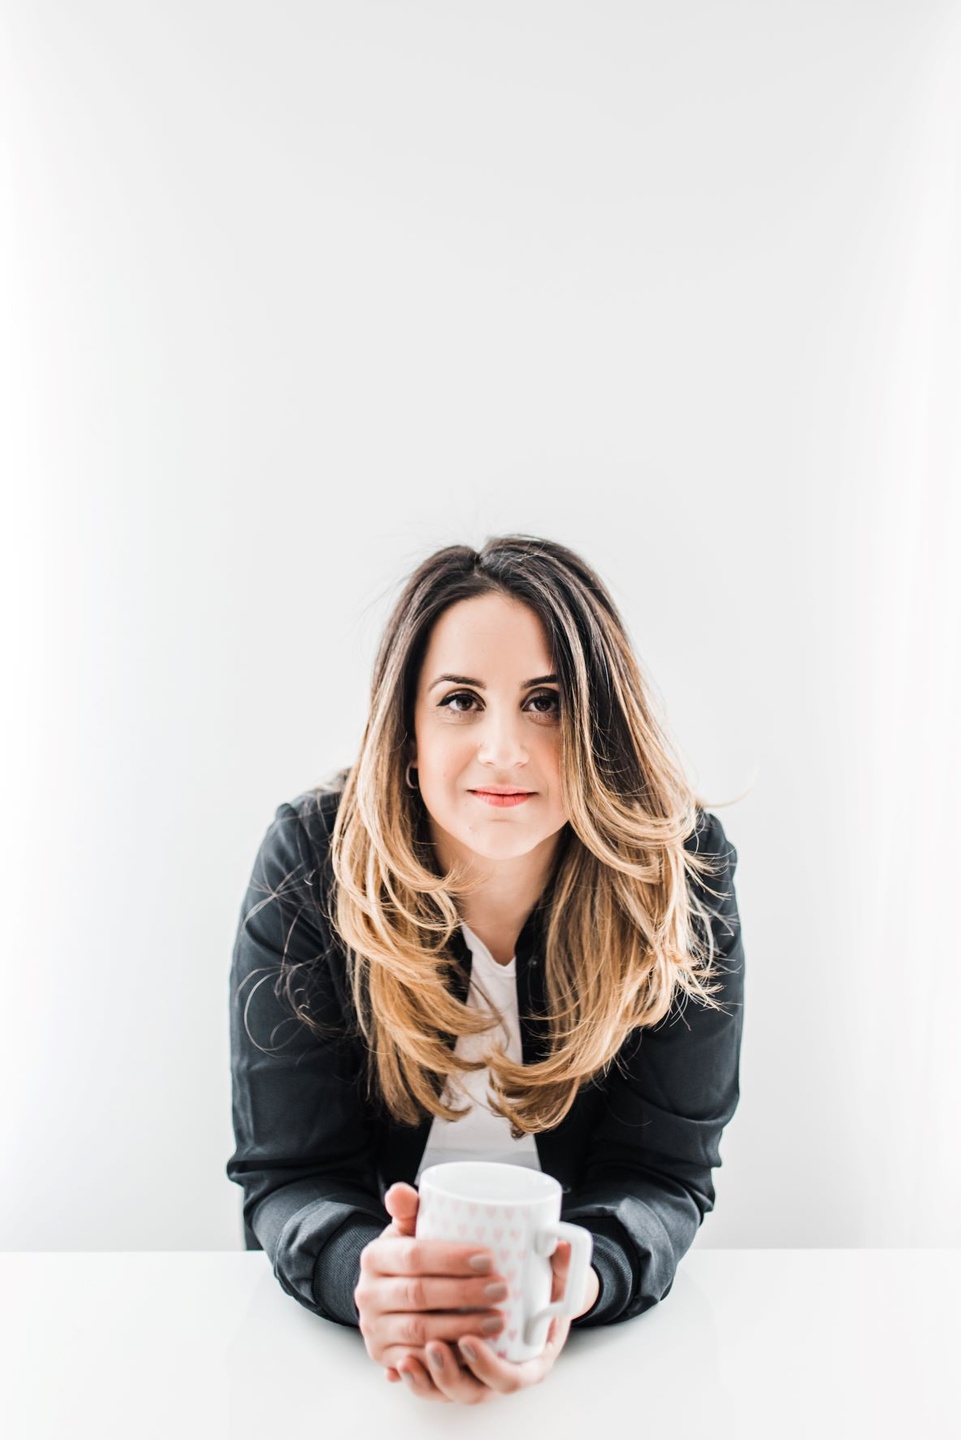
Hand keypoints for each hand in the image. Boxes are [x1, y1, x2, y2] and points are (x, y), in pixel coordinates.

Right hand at [354, 1182, 508, 1381]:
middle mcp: (367, 1293)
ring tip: (498, 1320)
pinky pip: (417, 1361)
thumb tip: (400, 1191)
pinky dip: (448, 1357)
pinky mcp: (382, 1356)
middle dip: (464, 1293)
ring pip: (420, 1331)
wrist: (383, 1292)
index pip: (414, 1255)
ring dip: (462, 1327)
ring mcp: (372, 1328)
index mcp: (374, 1256)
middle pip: (419, 1294)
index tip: (489, 1259)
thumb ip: (408, 1208)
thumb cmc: (407, 1256)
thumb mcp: (405, 1230)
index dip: (452, 1259)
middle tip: (501, 1289)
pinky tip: (475, 1349)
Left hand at [396, 1237, 597, 1404]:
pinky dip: (415, 1379)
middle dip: (451, 1370)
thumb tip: (560, 1243)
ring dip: (429, 1376)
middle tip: (435, 1344)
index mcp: (532, 1361)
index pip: (511, 1377)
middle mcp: (500, 1376)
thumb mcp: (557, 1281)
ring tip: (413, 1354)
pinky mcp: (451, 1371)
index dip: (488, 1366)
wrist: (536, 1302)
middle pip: (473, 1390)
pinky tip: (398, 1365)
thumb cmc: (544, 1293)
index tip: (468, 1341)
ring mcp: (474, 1378)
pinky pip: (430, 1387)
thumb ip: (560, 1262)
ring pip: (448, 1392)